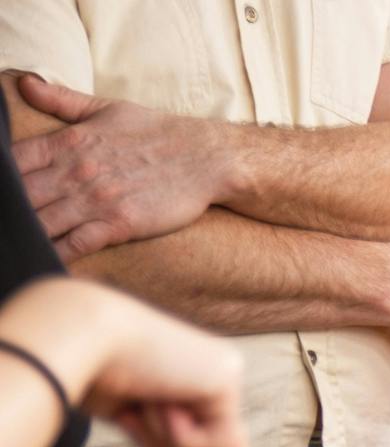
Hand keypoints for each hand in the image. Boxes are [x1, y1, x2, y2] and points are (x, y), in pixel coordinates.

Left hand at [13, 75, 225, 261]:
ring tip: (15, 243)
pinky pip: (77, 244)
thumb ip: (61, 99)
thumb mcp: (107, 107)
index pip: (13, 161)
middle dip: (8, 209)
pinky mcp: (120, 223)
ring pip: (43, 221)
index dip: (0, 178)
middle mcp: (77, 171)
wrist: (208, 157)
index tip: (0, 191)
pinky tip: (44, 259)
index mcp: (68, 142)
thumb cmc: (158, 131)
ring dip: (25, 233)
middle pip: (21, 195)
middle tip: (4, 221)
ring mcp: (97, 199)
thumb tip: (24, 83)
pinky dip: (57, 254)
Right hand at [60, 282, 264, 446]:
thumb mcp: (125, 418)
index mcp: (184, 383)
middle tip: (137, 405)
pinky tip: (162, 397)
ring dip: (167, 437)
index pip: (216, 439)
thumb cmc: (87, 374)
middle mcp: (208, 375)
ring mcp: (222, 373)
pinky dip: (181, 431)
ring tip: (145, 395)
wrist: (79, 339)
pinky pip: (215, 441)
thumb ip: (155, 439)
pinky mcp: (228, 377)